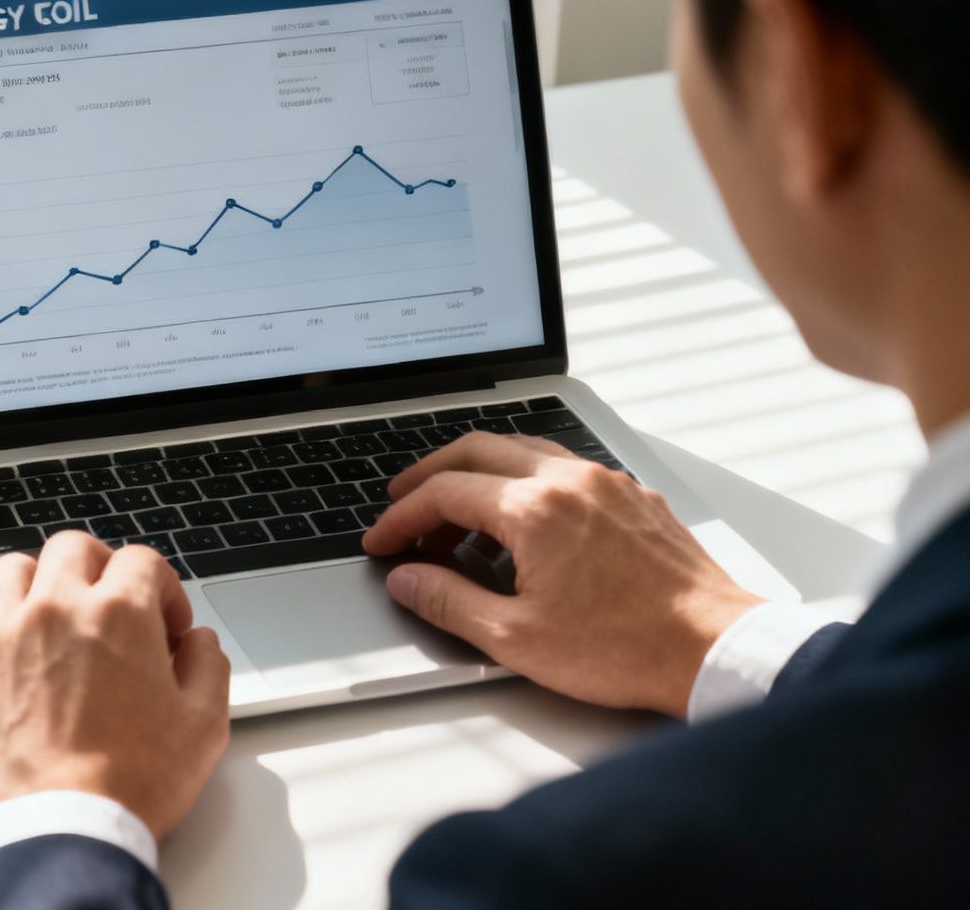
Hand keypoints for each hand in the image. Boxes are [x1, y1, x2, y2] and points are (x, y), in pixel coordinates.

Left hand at [0, 532, 230, 838]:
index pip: (143, 561)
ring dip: (39, 584)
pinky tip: (3, 642)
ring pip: (13, 569)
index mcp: (118, 613)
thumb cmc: (126, 785)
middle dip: (99, 568)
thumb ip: (209, 668)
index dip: (162, 589)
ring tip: (53, 620)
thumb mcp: (203, 727)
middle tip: (109, 606)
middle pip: (74, 548)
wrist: (54, 830)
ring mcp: (2, 633)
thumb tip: (200, 643)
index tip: (164, 624)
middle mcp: (55, 608)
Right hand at [362, 432, 764, 717]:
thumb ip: (448, 601)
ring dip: (479, 474)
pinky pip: (565, 468)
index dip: (401, 517)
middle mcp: (569, 481)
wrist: (716, 650)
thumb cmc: (626, 648)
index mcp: (534, 509)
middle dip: (430, 475)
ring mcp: (606, 483)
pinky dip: (526, 482)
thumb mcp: (516, 639)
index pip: (444, 493)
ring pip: (524, 450)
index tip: (382, 541)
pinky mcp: (634, 497)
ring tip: (458, 515)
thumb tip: (406, 580)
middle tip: (403, 503)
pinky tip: (524, 521)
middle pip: (476, 450)